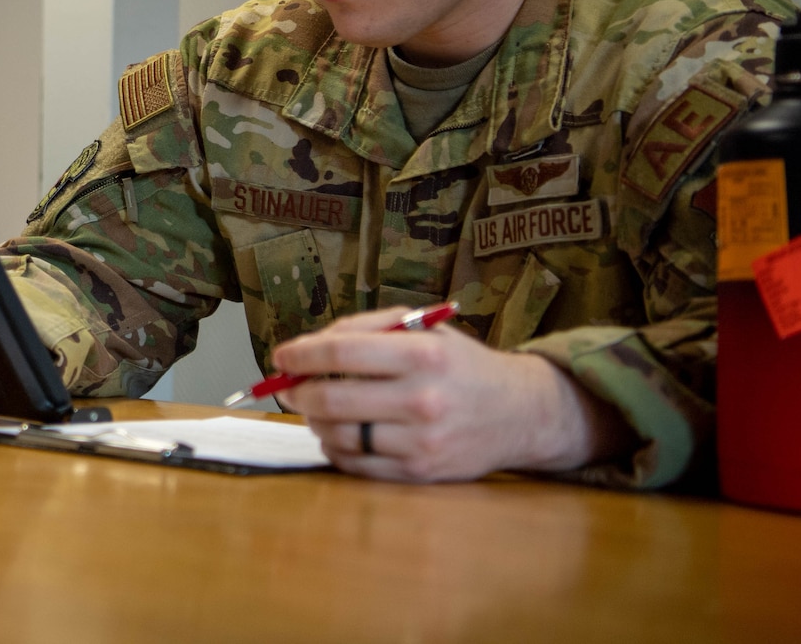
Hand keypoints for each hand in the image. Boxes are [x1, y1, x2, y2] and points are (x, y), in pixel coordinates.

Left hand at [272, 306, 630, 481]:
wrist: (520, 412)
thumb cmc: (460, 365)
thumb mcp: (422, 329)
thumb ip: (364, 329)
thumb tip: (308, 348)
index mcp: (422, 354)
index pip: (340, 353)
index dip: (300, 355)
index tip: (280, 357)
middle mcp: (422, 399)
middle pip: (332, 399)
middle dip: (298, 392)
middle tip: (288, 387)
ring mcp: (421, 441)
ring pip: (339, 435)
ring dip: (315, 422)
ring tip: (316, 410)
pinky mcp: (420, 472)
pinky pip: (356, 465)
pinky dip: (336, 449)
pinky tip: (339, 434)